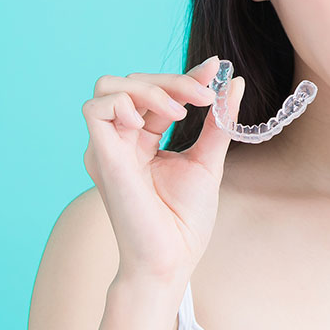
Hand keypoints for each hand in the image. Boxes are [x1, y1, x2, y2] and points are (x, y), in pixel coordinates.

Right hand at [82, 56, 245, 282]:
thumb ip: (218, 121)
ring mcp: (108, 147)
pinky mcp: (100, 157)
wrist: (172, 259)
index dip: (186, 76)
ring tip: (179, 112)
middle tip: (206, 97)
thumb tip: (234, 83)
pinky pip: (94, 109)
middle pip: (135, 82)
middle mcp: (121, 140)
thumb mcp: (208, 160)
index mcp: (143, 139)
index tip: (217, 69)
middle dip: (174, 81)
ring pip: (110, 86)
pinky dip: (122, 103)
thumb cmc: (184, 220)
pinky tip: (148, 124)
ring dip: (150, 88)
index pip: (158, 92)